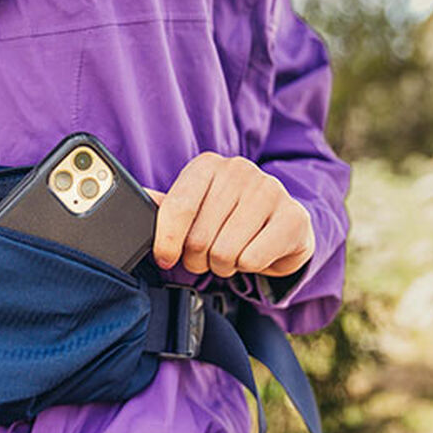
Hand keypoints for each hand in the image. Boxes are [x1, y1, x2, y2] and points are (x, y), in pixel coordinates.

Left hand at [146, 152, 314, 278]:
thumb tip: (138, 204)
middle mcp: (239, 171)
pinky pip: (252, 260)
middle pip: (199, 238)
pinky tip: (255, 253)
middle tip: (209, 256)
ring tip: (233, 253)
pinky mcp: (294, 217)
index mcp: (207, 165)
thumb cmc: (232, 218)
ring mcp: (270, 190)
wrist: (284, 224)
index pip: (177, 207)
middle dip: (199, 260)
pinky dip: (249, 267)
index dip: (166, 242)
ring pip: (225, 253)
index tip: (166, 258)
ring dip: (224, 266)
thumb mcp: (196, 209)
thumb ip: (167, 208)